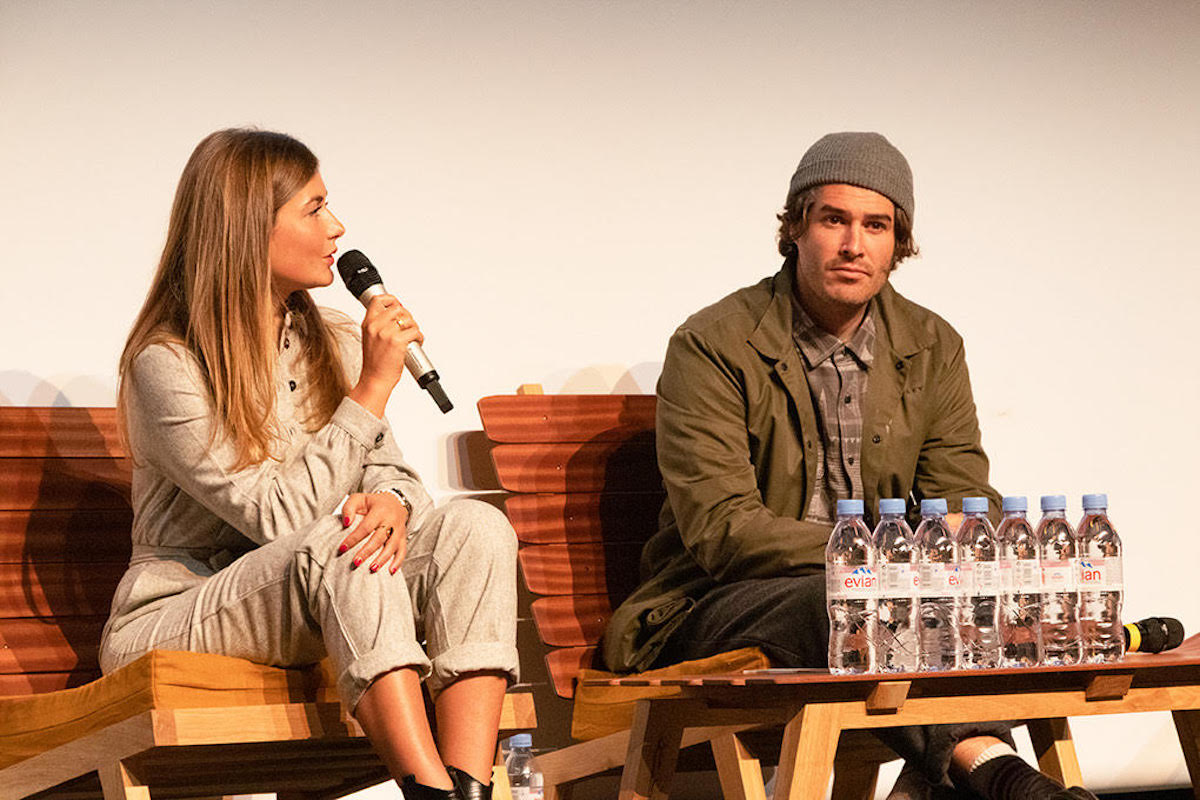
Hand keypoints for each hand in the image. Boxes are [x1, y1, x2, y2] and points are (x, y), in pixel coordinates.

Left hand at [338, 492, 411, 573]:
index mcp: (380, 511)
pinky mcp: (403, 538)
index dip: (353, 538)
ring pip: (392, 546)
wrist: (395, 502)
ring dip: (382, 559)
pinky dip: (398, 562)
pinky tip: (391, 571)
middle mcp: (391, 521)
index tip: (342, 548)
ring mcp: (399, 530)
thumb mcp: (359, 498)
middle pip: (379, 538)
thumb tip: (346, 523)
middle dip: (367, 551)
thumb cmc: (373, 503)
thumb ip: (349, 508)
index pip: (366, 527)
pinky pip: (403, 551)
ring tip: (372, 569)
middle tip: (356, 562)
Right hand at [350, 293, 425, 416]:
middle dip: (407, 317)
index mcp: (368, 323)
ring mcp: (386, 333)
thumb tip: (396, 315)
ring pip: (408, 319)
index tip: (397, 305)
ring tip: (412, 337)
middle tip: (408, 327)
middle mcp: (375, 326)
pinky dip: (419, 337)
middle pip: (398, 309)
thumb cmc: (375, 363)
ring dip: (414, 327)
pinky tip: (416, 343)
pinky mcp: (397, 341)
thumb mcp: (370, 339)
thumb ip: (379, 325)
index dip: (391, 299)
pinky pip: (415, 331)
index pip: (378, 300)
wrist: (375, 379)